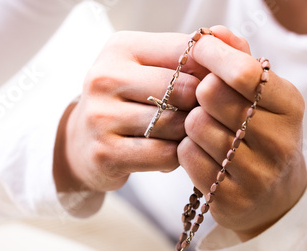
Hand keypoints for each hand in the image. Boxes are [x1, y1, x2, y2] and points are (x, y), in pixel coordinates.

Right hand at [53, 31, 205, 201]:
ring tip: (180, 136)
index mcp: (120, 48)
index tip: (215, 86)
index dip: (209, 71)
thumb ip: (188, 53)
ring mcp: (101, 116)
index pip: (184, 51)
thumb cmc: (125, 103)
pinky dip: (174, 158)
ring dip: (187, 135)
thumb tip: (225, 37)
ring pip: (174, 124)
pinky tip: (167, 153)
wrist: (81, 143)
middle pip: (182, 89)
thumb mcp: (147, 68)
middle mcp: (105, 77)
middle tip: (199, 117)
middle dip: (200, 106)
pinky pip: (163, 155)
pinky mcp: (104, 152)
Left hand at [178, 26, 306, 240]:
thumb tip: (214, 33)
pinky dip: (186, 149)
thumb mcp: (263, 95)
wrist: (274, 196)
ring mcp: (256, 175)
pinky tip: (201, 152)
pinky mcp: (230, 198)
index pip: (243, 72)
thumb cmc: (261, 134)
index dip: (212, 56)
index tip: (198, 51)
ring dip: (191, 123)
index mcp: (290, 106)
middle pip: (212, 95)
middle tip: (206, 101)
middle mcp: (279, 141)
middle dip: (200, 93)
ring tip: (205, 129)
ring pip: (195, 127)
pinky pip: (186, 157)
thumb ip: (239, 59)